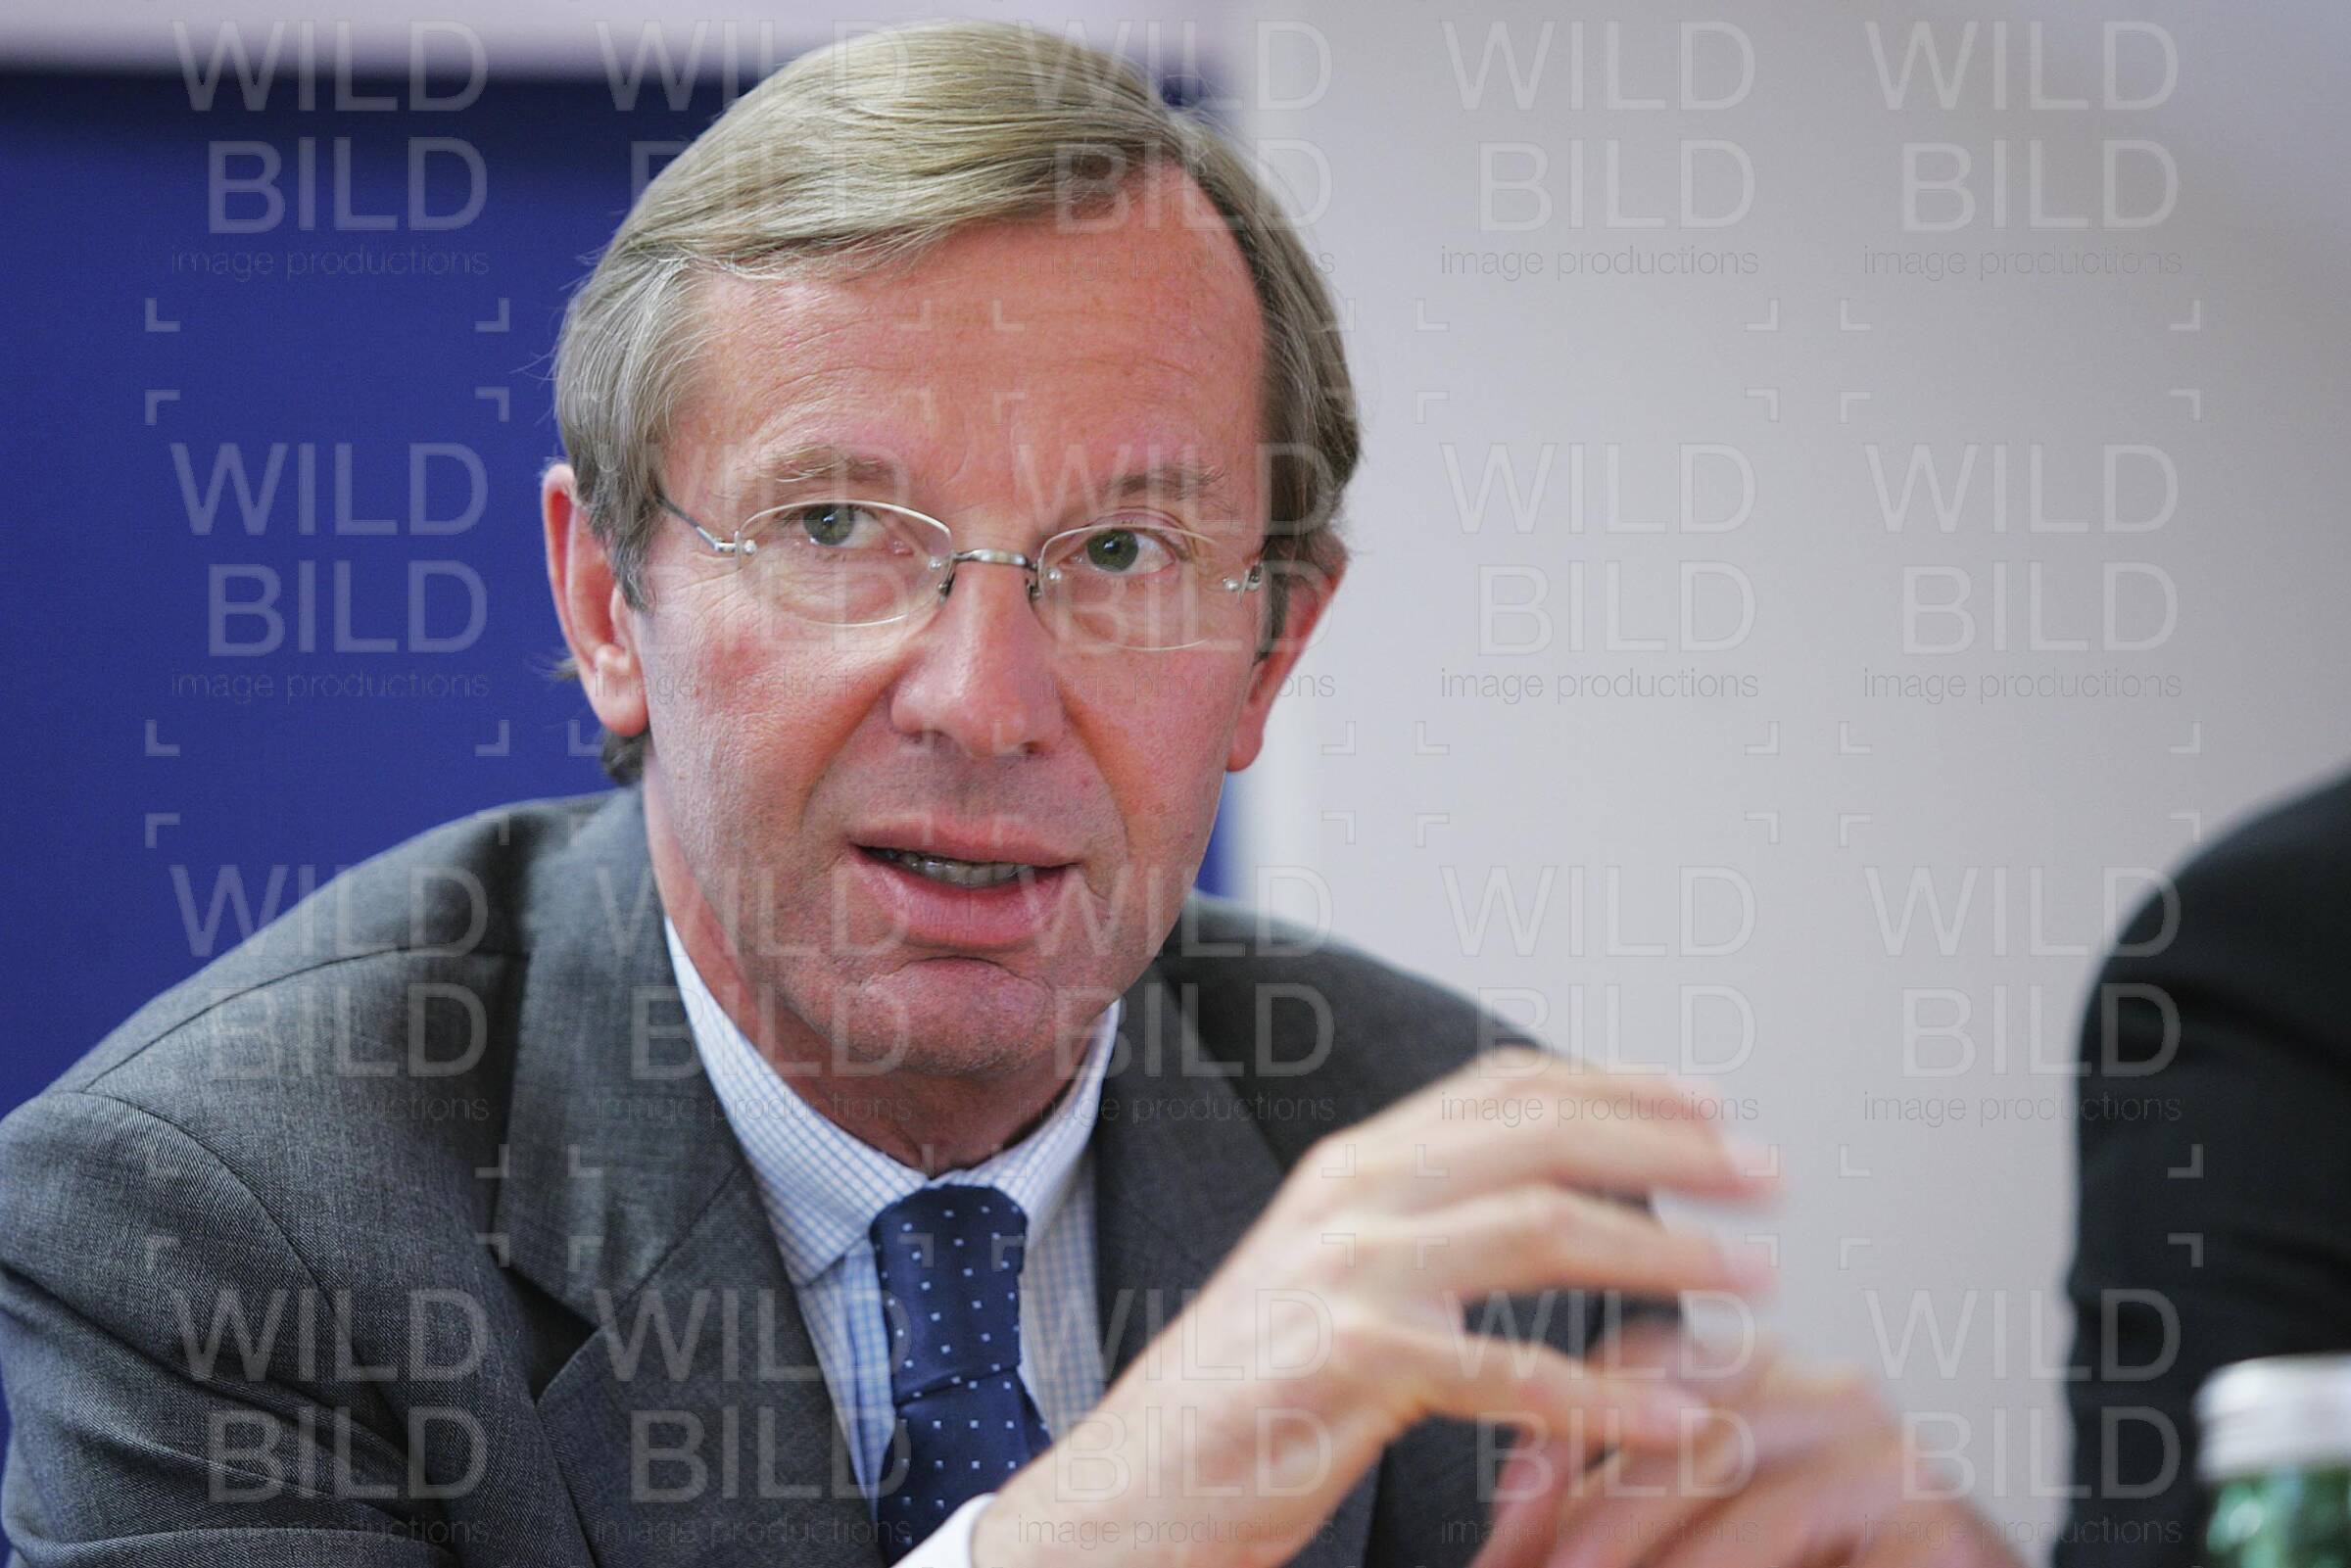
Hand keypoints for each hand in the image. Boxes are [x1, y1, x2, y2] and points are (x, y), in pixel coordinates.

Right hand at [972, 1046, 1779, 1567]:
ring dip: (1664, 1249)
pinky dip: (1605, 1397)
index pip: (1509, 1085)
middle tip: (1768, 1178)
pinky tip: (1676, 1420)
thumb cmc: (1248, 1401)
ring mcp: (1347, 1273)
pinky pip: (1508, 1371)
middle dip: (1672, 1147)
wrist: (1133, 1491)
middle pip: (1542, 1133)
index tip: (1715, 1108)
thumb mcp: (1334, 1279)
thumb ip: (1426, 1226)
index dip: (1624, 1085)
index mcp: (1354, 1166)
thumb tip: (1550, 1204)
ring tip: (1752, 1280)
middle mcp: (1351, 1195)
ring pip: (1539, 1226)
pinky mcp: (1348, 1364)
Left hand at [1472, 1321, 2022, 1567]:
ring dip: (1659, 1557)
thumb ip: (1616, 1526)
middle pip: (1687, 1424)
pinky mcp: (1941, 1523)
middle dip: (1594, 1517)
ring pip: (1749, 1488)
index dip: (1563, 1440)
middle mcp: (1829, 1394)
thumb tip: (1502, 1555)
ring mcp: (1893, 1454)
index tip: (1506, 1523)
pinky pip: (1812, 1538)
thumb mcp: (1702, 1542)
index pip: (1642, 1363)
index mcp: (1764, 1378)